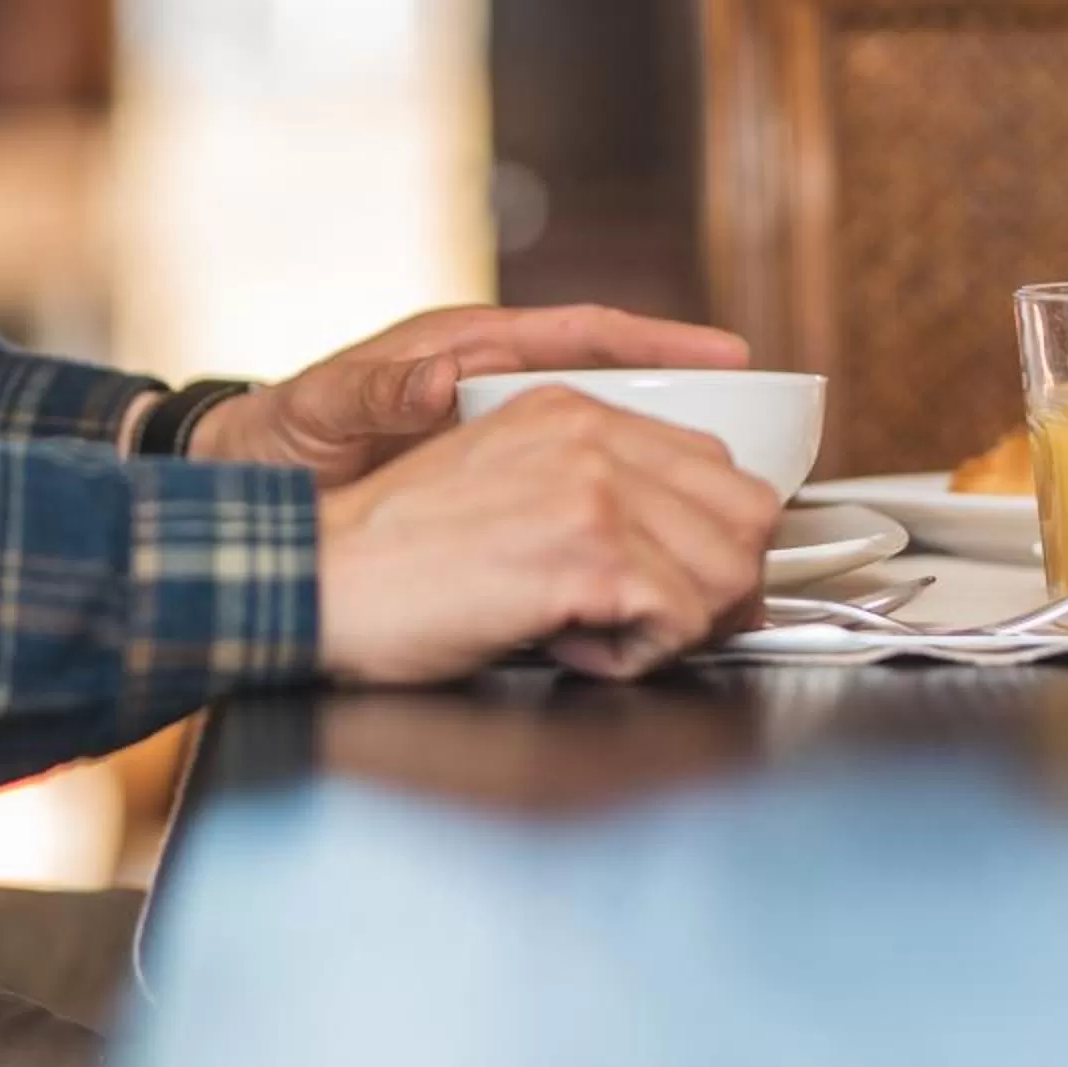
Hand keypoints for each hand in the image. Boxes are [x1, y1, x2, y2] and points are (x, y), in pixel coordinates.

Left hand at [191, 302, 749, 488]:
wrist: (249, 478)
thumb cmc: (284, 433)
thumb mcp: (324, 410)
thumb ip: (373, 396)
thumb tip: (429, 383)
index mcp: (467, 350)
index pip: (582, 333)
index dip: (658, 342)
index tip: (726, 354)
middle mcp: (496, 381)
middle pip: (613, 384)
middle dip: (686, 406)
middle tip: (758, 441)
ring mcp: (499, 430)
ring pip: (605, 437)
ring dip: (663, 462)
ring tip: (729, 498)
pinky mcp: (494, 475)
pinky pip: (574, 485)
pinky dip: (618, 505)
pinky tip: (653, 542)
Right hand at [315, 385, 778, 685]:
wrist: (321, 580)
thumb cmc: (396, 557)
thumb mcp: (505, 482)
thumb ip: (593, 487)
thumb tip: (689, 545)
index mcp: (570, 409)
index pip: (717, 463)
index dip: (714, 540)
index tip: (682, 585)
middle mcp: (588, 434)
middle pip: (746, 512)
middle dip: (715, 586)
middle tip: (649, 622)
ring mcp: (590, 487)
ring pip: (727, 569)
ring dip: (675, 625)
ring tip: (598, 631)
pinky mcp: (584, 550)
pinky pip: (677, 619)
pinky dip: (635, 657)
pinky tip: (570, 645)